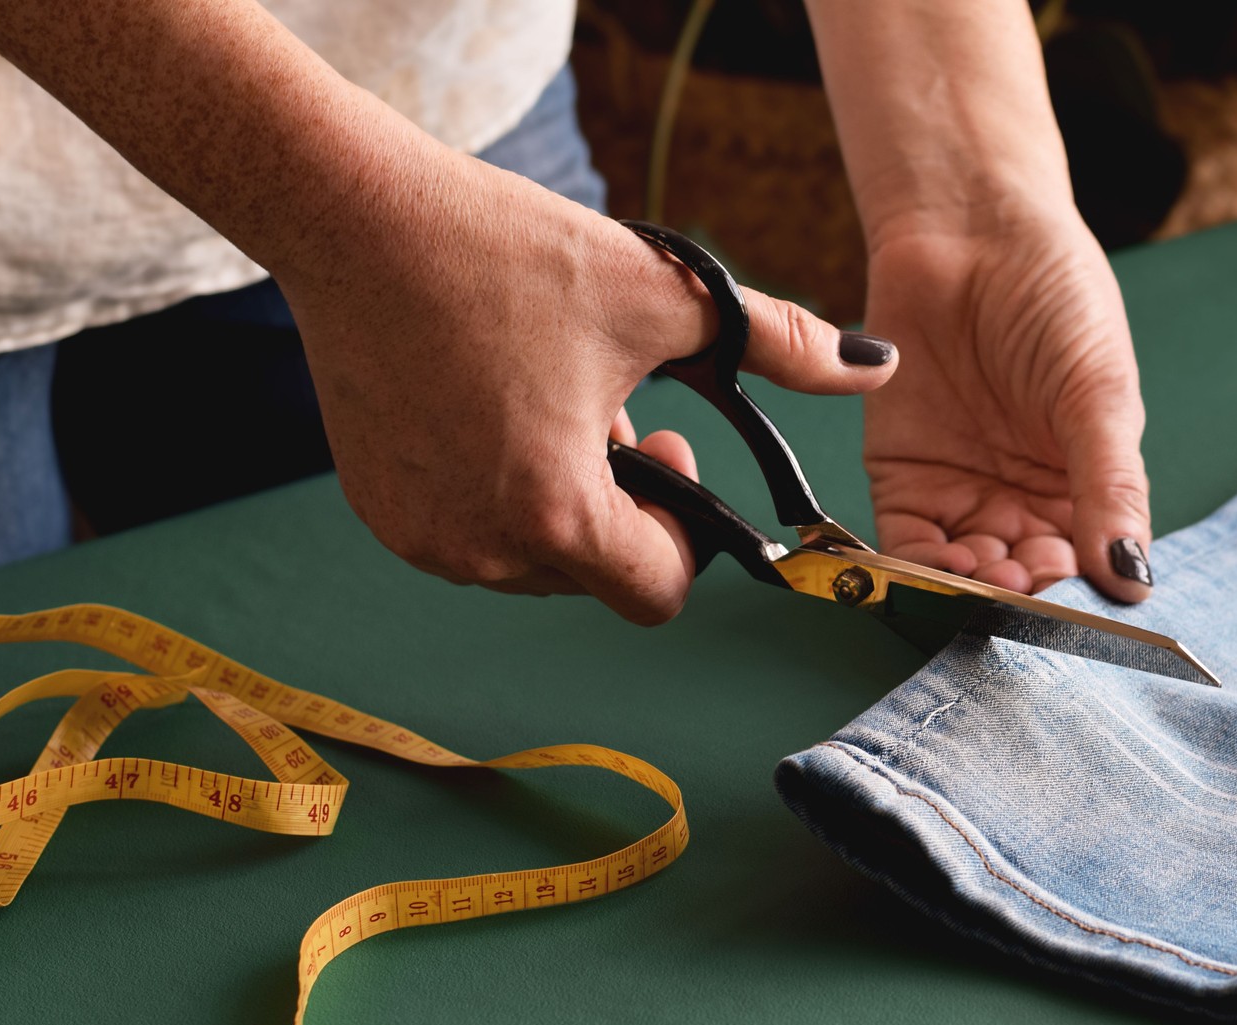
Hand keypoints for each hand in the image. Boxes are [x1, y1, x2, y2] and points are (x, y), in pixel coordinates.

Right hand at [276, 148, 898, 623]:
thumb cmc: (507, 254)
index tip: (674, 449)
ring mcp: (421, 538)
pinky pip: (472, 534)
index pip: (658, 596)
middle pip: (598, 576)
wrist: (354, 216)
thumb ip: (781, 345)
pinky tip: (495, 408)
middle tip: (618, 412)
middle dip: (627, 509)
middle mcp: (480, 549)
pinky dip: (500, 491)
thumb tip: (882, 368)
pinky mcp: (380, 514)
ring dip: (566, 500)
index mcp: (555, 513)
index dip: (688, 539)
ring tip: (555, 403)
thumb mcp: (662, 296)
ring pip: (536, 559)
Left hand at [861, 207, 1151, 602]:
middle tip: (1024, 594)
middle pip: (1024, 586)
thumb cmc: (1055, 298)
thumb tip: (1134, 583)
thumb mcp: (1100, 395)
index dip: (1080, 597)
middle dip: (1022, 600)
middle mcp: (1024, 505)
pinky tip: (942, 573)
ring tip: (985, 582)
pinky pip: (906, 546)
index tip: (1076, 607)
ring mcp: (962, 496)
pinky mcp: (901, 480)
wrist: (969, 229)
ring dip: (972, 594)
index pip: (1087, 570)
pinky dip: (919, 572)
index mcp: (1086, 491)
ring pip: (965, 579)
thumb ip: (1111, 489)